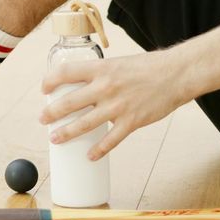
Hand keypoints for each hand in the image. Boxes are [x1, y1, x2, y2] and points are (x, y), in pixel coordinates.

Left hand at [40, 51, 189, 160]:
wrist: (176, 74)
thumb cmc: (148, 67)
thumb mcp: (119, 63)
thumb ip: (102, 75)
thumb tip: (85, 87)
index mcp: (102, 68)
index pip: (66, 72)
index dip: (50, 81)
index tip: (43, 89)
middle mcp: (106, 87)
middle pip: (69, 102)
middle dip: (51, 113)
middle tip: (42, 119)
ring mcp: (118, 106)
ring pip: (84, 124)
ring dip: (66, 133)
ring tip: (55, 139)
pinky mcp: (132, 121)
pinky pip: (110, 140)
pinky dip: (98, 150)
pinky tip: (89, 156)